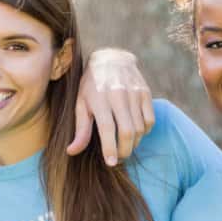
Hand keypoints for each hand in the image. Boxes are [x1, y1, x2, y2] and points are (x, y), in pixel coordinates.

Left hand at [71, 48, 154, 164]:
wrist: (111, 58)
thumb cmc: (91, 86)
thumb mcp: (80, 104)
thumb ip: (80, 129)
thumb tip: (72, 151)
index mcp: (99, 98)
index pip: (107, 128)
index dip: (110, 147)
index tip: (111, 162)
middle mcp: (118, 95)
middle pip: (127, 131)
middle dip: (125, 150)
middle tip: (119, 158)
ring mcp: (134, 93)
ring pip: (140, 128)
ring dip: (134, 143)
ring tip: (125, 146)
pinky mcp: (146, 92)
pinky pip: (150, 120)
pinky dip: (144, 131)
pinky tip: (135, 133)